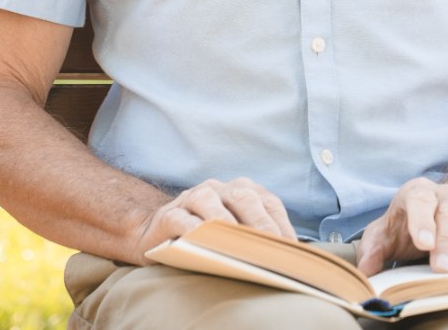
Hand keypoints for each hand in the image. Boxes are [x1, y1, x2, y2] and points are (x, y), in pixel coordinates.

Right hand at [128, 177, 292, 264]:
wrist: (156, 234)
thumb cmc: (206, 238)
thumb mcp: (233, 236)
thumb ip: (256, 239)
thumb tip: (286, 260)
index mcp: (241, 190)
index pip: (268, 202)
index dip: (282, 225)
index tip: (291, 250)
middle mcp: (218, 188)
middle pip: (244, 197)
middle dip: (260, 223)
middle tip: (271, 250)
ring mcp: (191, 198)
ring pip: (210, 202)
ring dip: (226, 223)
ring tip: (239, 246)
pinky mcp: (168, 215)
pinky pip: (181, 219)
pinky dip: (193, 230)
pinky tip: (203, 245)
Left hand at [354, 177, 447, 276]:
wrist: (439, 216)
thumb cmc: (408, 228)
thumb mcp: (386, 235)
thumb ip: (374, 249)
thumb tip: (365, 269)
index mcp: (418, 193)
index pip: (419, 201)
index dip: (421, 221)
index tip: (422, 243)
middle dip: (446, 242)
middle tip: (441, 269)